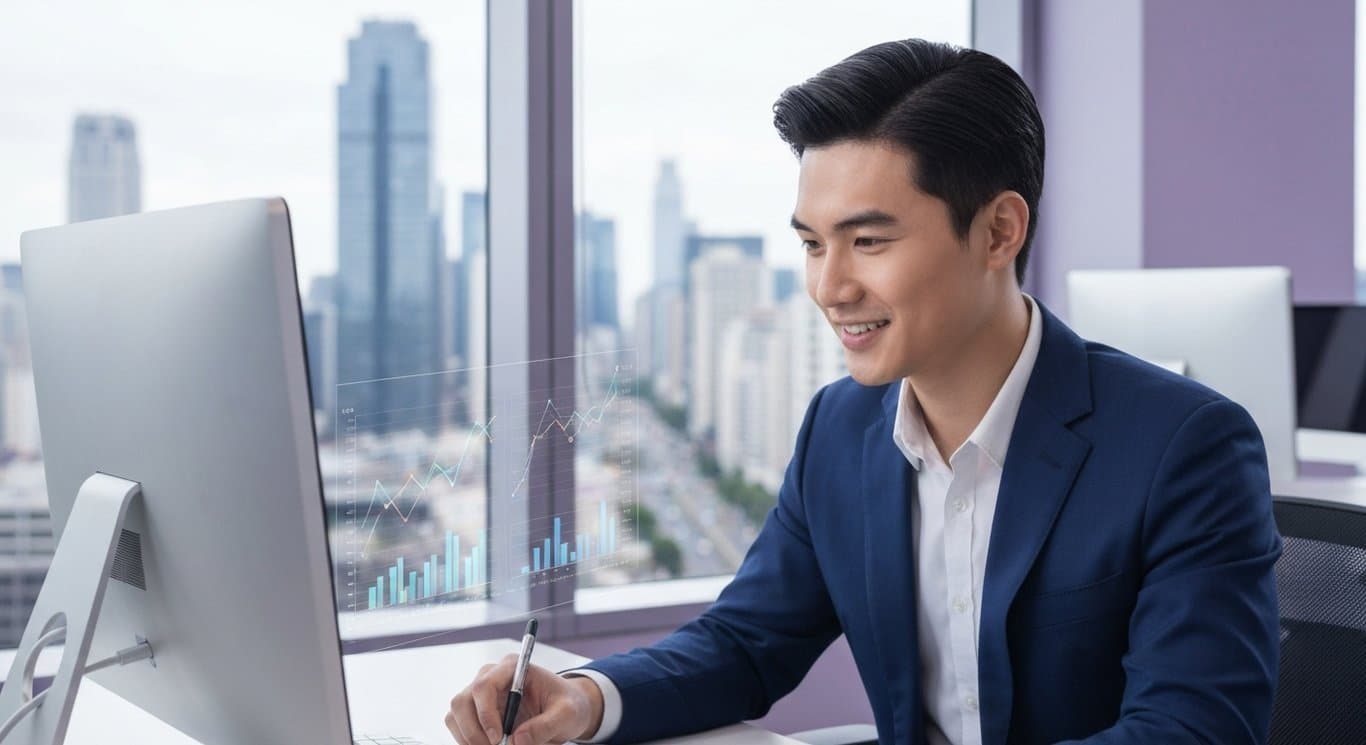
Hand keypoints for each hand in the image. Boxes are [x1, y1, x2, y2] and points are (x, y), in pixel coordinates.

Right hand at [445, 654, 604, 744]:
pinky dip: (468, 741)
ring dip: (469, 738)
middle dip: (474, 731)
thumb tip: (518, 740)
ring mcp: (480, 693)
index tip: (498, 738)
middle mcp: (491, 676)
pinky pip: (459, 727)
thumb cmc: (568, 704)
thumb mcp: (567, 714)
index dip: (486, 714)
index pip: (485, 686)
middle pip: (463, 701)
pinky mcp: (476, 711)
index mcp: (513, 667)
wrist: (566, 710)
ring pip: (455, 715)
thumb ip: (546, 725)